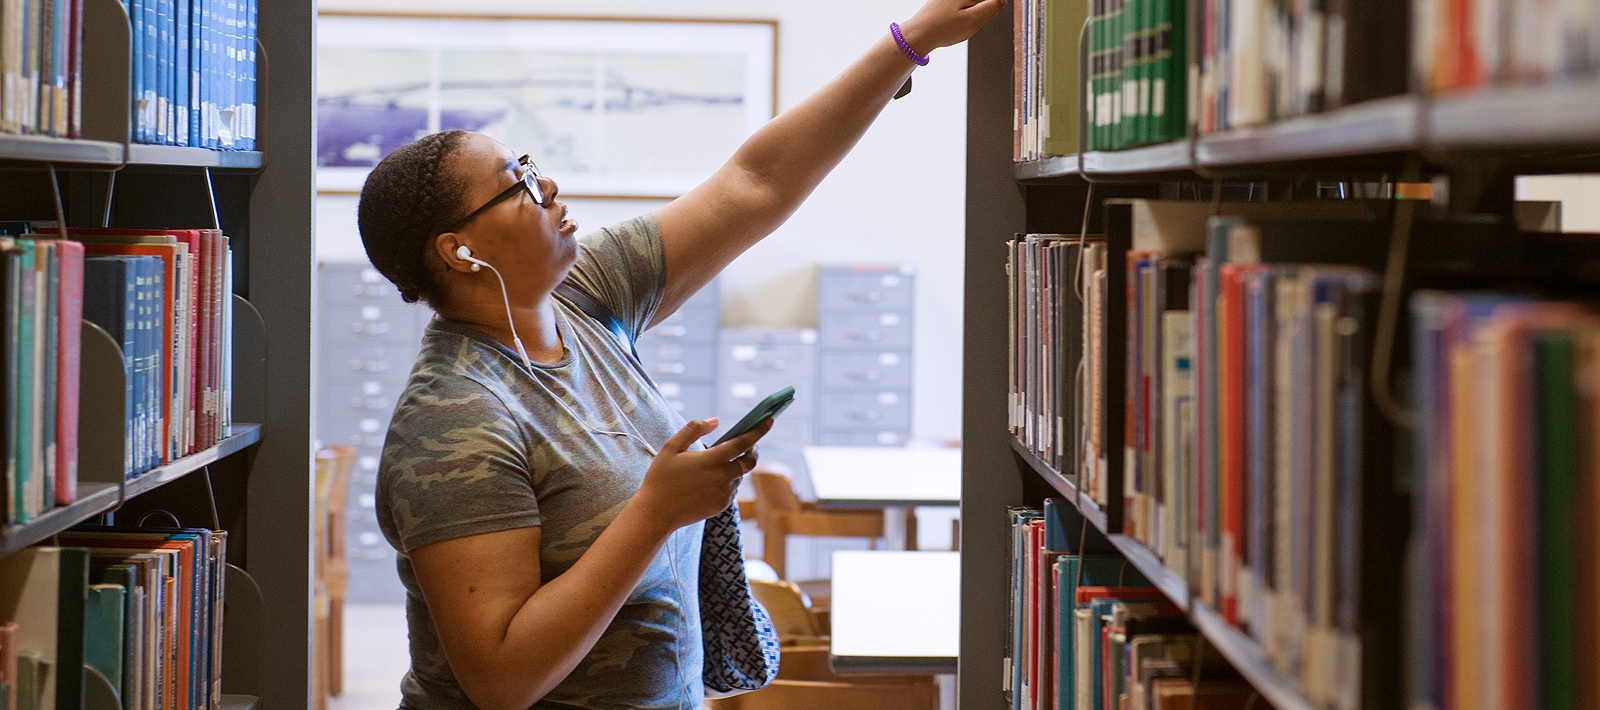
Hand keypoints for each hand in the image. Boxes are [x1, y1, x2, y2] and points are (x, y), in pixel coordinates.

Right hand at [631, 417, 771, 531]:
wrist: (656, 513)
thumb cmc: (661, 478)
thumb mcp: (672, 447)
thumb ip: (694, 429)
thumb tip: (715, 420)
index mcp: (712, 460)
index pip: (743, 442)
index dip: (758, 430)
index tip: (769, 419)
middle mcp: (723, 477)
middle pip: (749, 460)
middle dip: (752, 450)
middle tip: (747, 443)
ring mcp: (724, 493)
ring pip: (739, 475)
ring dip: (735, 466)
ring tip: (716, 463)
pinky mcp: (722, 505)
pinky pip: (731, 489)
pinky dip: (727, 480)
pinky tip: (709, 480)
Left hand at [897, 0, 1007, 53]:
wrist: (918, 35)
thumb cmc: (941, 29)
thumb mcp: (974, 20)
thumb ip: (992, 7)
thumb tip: (1002, 0)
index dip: (996, 4)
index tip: (999, 8)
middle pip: (979, 0)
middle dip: (983, 8)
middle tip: (975, 20)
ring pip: (971, 3)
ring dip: (974, 10)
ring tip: (962, 22)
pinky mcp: (944, 2)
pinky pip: (963, 5)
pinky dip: (965, 13)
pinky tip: (956, 22)